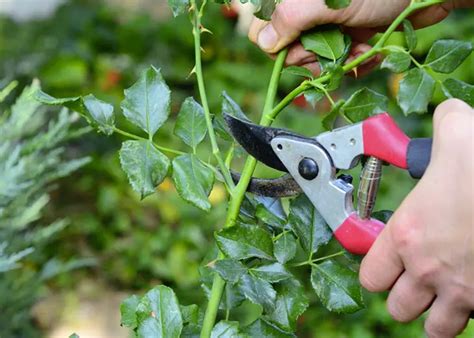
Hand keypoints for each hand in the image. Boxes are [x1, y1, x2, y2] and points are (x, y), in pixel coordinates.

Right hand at [248, 0, 461, 74]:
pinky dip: (354, 62)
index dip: (280, 46)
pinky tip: (369, 53)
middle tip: (336, 52)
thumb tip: (263, 42)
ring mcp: (328, 22)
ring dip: (338, 62)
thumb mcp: (329, 0)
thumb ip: (290, 19)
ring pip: (316, 59)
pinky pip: (339, 59)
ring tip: (361, 52)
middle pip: (290, 49)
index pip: (264, 29)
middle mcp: (308, 10)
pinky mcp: (348, 33)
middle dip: (315, 57)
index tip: (304, 47)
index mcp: (294, 0)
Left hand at [360, 99, 473, 337]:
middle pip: (397, 306)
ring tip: (443, 292)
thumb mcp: (459, 135)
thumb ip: (444, 124)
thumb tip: (448, 113)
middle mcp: (426, 269)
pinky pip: (471, 326)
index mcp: (407, 234)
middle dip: (405, 295)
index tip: (387, 261)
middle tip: (417, 277)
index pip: (370, 275)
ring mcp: (461, 292)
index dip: (377, 270)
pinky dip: (470, 315)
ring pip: (433, 327)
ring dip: (436, 313)